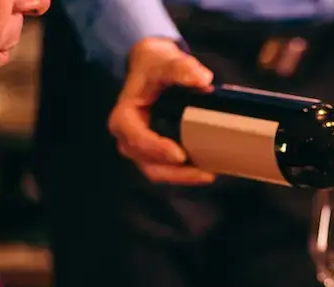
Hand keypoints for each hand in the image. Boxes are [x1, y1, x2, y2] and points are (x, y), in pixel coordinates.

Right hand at [109, 37, 216, 184]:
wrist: (153, 68)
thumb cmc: (154, 66)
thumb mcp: (165, 61)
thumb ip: (181, 69)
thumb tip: (202, 79)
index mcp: (124, 118)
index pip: (138, 140)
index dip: (157, 150)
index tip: (181, 155)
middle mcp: (129, 138)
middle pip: (149, 164)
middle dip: (176, 174)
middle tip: (204, 173)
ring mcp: (142, 149)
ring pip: (159, 172)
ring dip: (183, 177)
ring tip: (209, 173)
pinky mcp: (157, 153)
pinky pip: (169, 170)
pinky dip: (187, 172)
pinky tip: (208, 168)